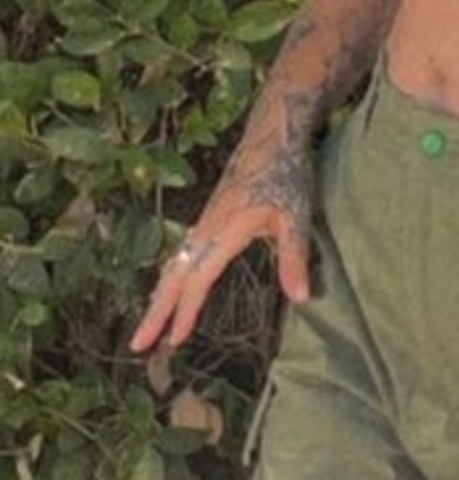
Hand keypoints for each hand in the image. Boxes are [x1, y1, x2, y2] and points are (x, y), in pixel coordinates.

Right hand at [129, 136, 314, 354]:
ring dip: (159, 296)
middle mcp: (205, 229)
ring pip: (173, 265)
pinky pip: (181, 253)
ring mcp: (205, 222)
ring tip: (150, 326)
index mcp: (222, 233)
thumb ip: (294, 257)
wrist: (273, 134)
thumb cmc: (286, 173)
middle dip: (154, 312)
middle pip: (171, 277)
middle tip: (137, 345)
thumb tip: (301, 299)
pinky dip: (171, 277)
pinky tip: (174, 287)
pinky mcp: (210, 216)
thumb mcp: (295, 216)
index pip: (196, 281)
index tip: (173, 341)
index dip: (184, 312)